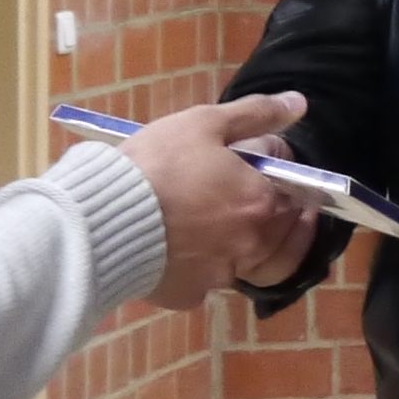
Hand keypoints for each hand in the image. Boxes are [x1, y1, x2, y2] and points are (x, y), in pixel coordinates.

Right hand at [118, 93, 324, 308]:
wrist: (101, 219)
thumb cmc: (156, 164)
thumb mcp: (204, 123)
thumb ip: (256, 114)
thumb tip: (298, 104)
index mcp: (261, 204)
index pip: (294, 192)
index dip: (282, 176)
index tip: (263, 165)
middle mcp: (251, 246)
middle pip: (282, 233)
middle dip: (276, 215)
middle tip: (254, 196)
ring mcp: (221, 276)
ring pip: (252, 266)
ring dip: (251, 247)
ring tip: (228, 226)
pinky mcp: (190, 294)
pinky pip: (207, 282)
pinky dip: (205, 268)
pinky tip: (190, 252)